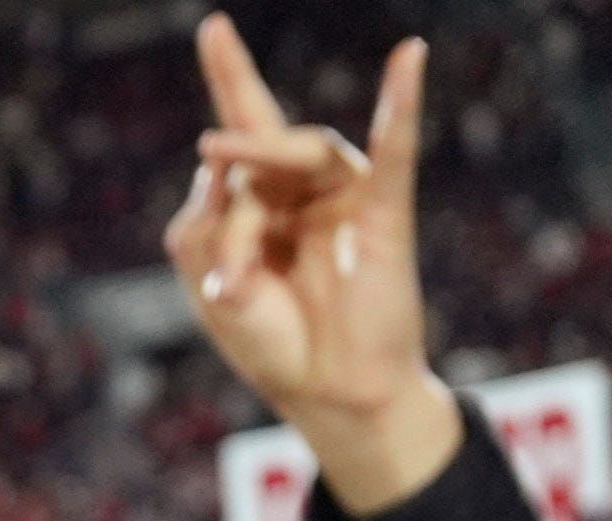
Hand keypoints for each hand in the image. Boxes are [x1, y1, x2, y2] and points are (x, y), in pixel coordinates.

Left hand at [169, 21, 452, 515]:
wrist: (326, 393)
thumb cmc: (272, 341)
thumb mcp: (214, 286)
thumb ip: (202, 225)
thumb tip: (221, 168)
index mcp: (260, 200)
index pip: (241, 128)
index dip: (230, 74)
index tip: (213, 26)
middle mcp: (305, 186)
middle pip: (262, 147)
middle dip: (234, 172)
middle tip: (210, 163)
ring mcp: (347, 193)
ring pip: (303, 155)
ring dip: (262, 200)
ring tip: (237, 264)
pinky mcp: (385, 211)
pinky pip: (395, 149)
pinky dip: (401, 103)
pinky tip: (409, 58)